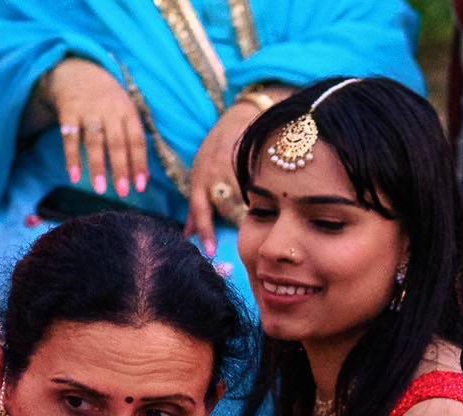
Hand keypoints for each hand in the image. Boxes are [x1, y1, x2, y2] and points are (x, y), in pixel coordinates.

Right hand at [47, 57, 148, 199]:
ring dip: (97, 166)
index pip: (137, 140)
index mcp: (128, 111)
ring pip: (94, 141)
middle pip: (117, 142)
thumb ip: (134, 140)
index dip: (139, 164)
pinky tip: (74, 176)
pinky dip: (72, 157)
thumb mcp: (125, 112)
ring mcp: (88, 110)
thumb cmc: (107, 100)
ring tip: (100, 190)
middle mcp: (109, 110)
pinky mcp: (68, 111)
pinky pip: (69, 137)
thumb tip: (145, 176)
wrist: (77, 70)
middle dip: (120, 169)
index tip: (140, 187)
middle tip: (123, 192)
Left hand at [186, 98, 262, 239]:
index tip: (210, 251)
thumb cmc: (217, 151)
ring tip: (265, 216)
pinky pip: (260, 184)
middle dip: (237, 221)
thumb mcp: (199, 175)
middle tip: (250, 234)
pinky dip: (266, 195)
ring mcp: (235, 164)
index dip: (205, 231)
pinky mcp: (254, 158)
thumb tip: (187, 235)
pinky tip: (275, 199)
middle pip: (226, 206)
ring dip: (254, 209)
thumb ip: (195, 208)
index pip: (200, 209)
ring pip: (245, 197)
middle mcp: (214, 171)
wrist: (240, 117)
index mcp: (200, 178)